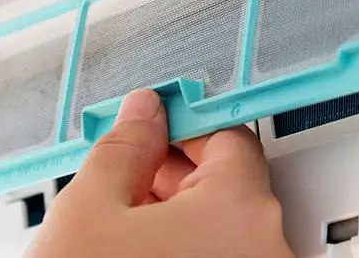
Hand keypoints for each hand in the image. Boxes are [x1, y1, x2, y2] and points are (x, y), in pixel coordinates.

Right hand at [29, 89, 294, 257]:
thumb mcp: (88, 209)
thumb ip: (123, 147)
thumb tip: (142, 115)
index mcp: (242, 213)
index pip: (229, 136)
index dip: (180, 124)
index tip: (152, 127)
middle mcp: (270, 254)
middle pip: (232, 189)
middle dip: (175, 178)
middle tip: (125, 184)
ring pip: (227, 235)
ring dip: (180, 223)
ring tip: (123, 236)